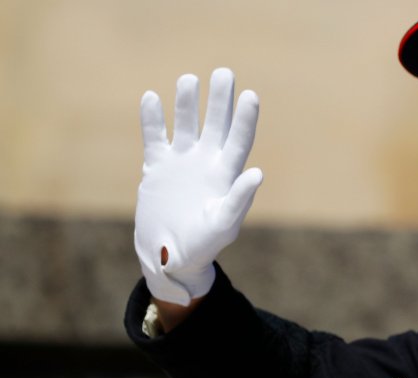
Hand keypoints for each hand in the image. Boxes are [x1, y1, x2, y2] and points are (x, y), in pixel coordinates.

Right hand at [134, 68, 262, 304]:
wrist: (170, 256)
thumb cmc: (203, 246)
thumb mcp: (223, 224)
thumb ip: (239, 200)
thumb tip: (257, 173)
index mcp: (226, 176)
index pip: (239, 140)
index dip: (245, 119)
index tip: (250, 95)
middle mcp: (206, 163)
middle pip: (216, 125)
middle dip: (219, 100)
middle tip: (224, 73)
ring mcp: (182, 163)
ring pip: (186, 125)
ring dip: (187, 104)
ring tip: (189, 79)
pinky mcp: (157, 168)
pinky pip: (155, 138)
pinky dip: (153, 120)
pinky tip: (152, 98)